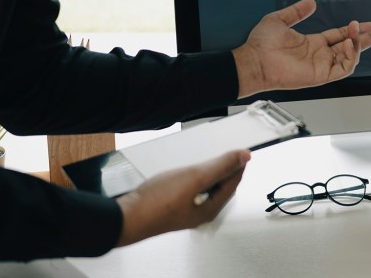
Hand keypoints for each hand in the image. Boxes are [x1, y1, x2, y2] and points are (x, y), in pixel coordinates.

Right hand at [115, 150, 249, 246]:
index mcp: (210, 209)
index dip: (239, 166)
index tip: (243, 153)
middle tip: (232, 157)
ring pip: (206, 190)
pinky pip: (192, 191)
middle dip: (228, 171)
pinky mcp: (171, 207)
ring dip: (212, 175)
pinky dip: (196, 179)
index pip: (232, 184)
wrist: (127, 217)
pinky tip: (189, 174)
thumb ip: (221, 166)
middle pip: (221, 189)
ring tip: (215, 162)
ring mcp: (185, 211)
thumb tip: (244, 157)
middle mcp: (200, 213)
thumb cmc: (158, 202)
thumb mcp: (195, 177)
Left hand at [232, 0, 370, 97]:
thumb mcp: (280, 19)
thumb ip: (297, 11)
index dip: (354, 30)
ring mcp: (321, 66)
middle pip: (351, 47)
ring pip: (350, 57)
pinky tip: (348, 42)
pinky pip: (343, 68)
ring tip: (357, 31)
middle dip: (368, 39)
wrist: (255, 60)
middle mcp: (320, 55)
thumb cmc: (261, 44)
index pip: (340, 36)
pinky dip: (351, 56)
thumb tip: (310, 2)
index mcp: (313, 44)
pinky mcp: (321, 75)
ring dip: (358, 43)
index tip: (368, 24)